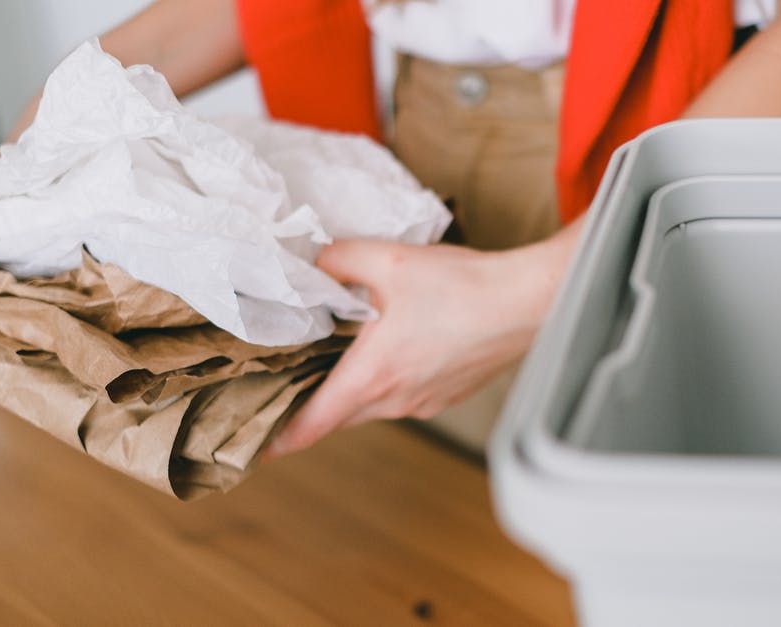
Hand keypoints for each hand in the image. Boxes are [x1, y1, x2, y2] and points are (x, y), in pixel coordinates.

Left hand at [264, 233, 572, 455]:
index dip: (277, 438)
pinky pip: (404, 396)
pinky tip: (397, 344)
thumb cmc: (462, 287)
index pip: (310, 426)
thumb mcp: (388, 260)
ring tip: (343, 353)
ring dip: (354, 387)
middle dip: (311, 405)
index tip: (254, 443)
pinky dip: (389, 379)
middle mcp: (396, 401)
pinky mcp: (447, 395)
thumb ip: (339, 260)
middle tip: (287, 384)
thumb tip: (314, 263)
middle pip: (337, 416)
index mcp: (372, 377)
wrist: (527, 302)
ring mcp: (425, 403)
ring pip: (373, 405)